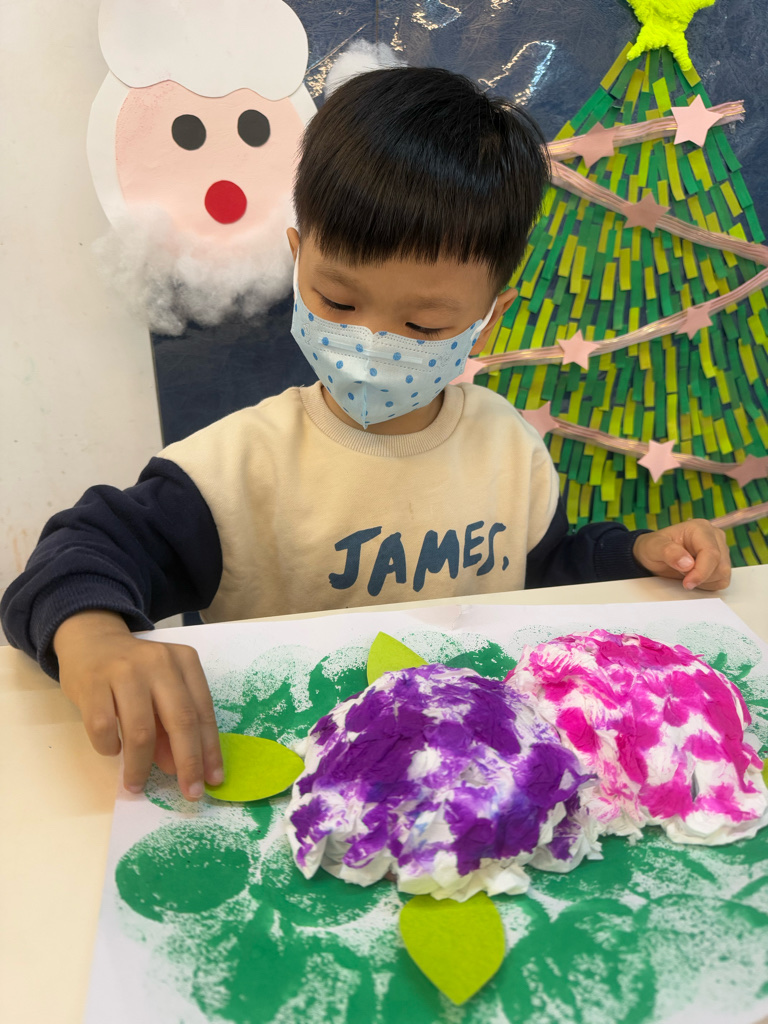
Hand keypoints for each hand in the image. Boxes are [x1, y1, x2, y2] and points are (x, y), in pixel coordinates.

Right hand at [53, 610, 222, 799]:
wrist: (91, 641)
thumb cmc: (134, 672)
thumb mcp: (161, 690)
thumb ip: (172, 725)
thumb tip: (176, 767)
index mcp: (184, 661)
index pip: (203, 711)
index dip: (210, 749)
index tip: (212, 780)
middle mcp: (159, 662)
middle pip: (181, 720)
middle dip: (188, 763)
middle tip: (188, 792)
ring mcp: (125, 670)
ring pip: (141, 730)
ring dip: (140, 765)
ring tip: (136, 783)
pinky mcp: (93, 683)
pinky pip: (104, 728)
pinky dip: (110, 748)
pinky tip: (112, 749)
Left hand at [632, 519, 730, 591]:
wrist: (655, 555)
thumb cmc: (654, 547)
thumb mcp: (653, 547)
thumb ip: (668, 552)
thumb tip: (687, 563)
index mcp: (700, 528)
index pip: (711, 553)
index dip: (701, 572)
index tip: (687, 583)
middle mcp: (715, 537)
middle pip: (720, 566)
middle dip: (699, 576)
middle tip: (681, 573)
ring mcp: (721, 551)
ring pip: (723, 575)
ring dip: (703, 581)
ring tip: (685, 572)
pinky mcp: (722, 564)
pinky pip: (722, 581)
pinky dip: (707, 585)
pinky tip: (693, 576)